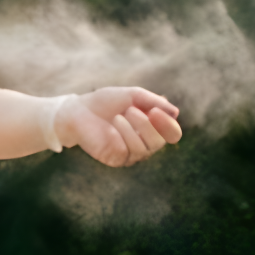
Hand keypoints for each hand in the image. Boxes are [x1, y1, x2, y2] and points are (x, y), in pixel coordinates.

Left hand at [58, 86, 183, 166]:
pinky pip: (127, 153)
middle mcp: (144, 142)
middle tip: (131, 110)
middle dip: (147, 126)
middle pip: (159, 142)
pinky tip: (110, 130)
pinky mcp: (116, 159)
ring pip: (144, 149)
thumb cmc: (105, 102)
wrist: (78, 111)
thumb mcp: (132, 96)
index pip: (171, 133)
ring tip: (118, 117)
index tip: (156, 111)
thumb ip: (154, 102)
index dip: (168, 125)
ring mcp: (130, 153)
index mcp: (151, 127)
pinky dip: (120, 138)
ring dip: (132, 131)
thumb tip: (175, 113)